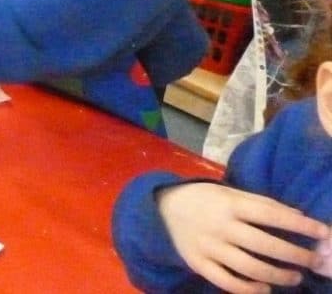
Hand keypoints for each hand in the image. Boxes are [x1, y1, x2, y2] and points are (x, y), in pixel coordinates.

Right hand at [157, 182, 330, 293]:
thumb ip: (261, 203)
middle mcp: (220, 226)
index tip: (323, 233)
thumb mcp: (229, 192)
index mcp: (229, 204)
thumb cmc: (203, 199)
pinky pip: (227, 282)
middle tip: (315, 261)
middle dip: (295, 255)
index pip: (271, 215)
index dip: (300, 226)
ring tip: (295, 278)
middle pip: (264, 245)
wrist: (161, 210)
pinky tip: (264, 287)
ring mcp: (208, 247)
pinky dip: (248, 288)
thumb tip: (299, 217)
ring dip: (278, 275)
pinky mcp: (198, 264)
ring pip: (249, 267)